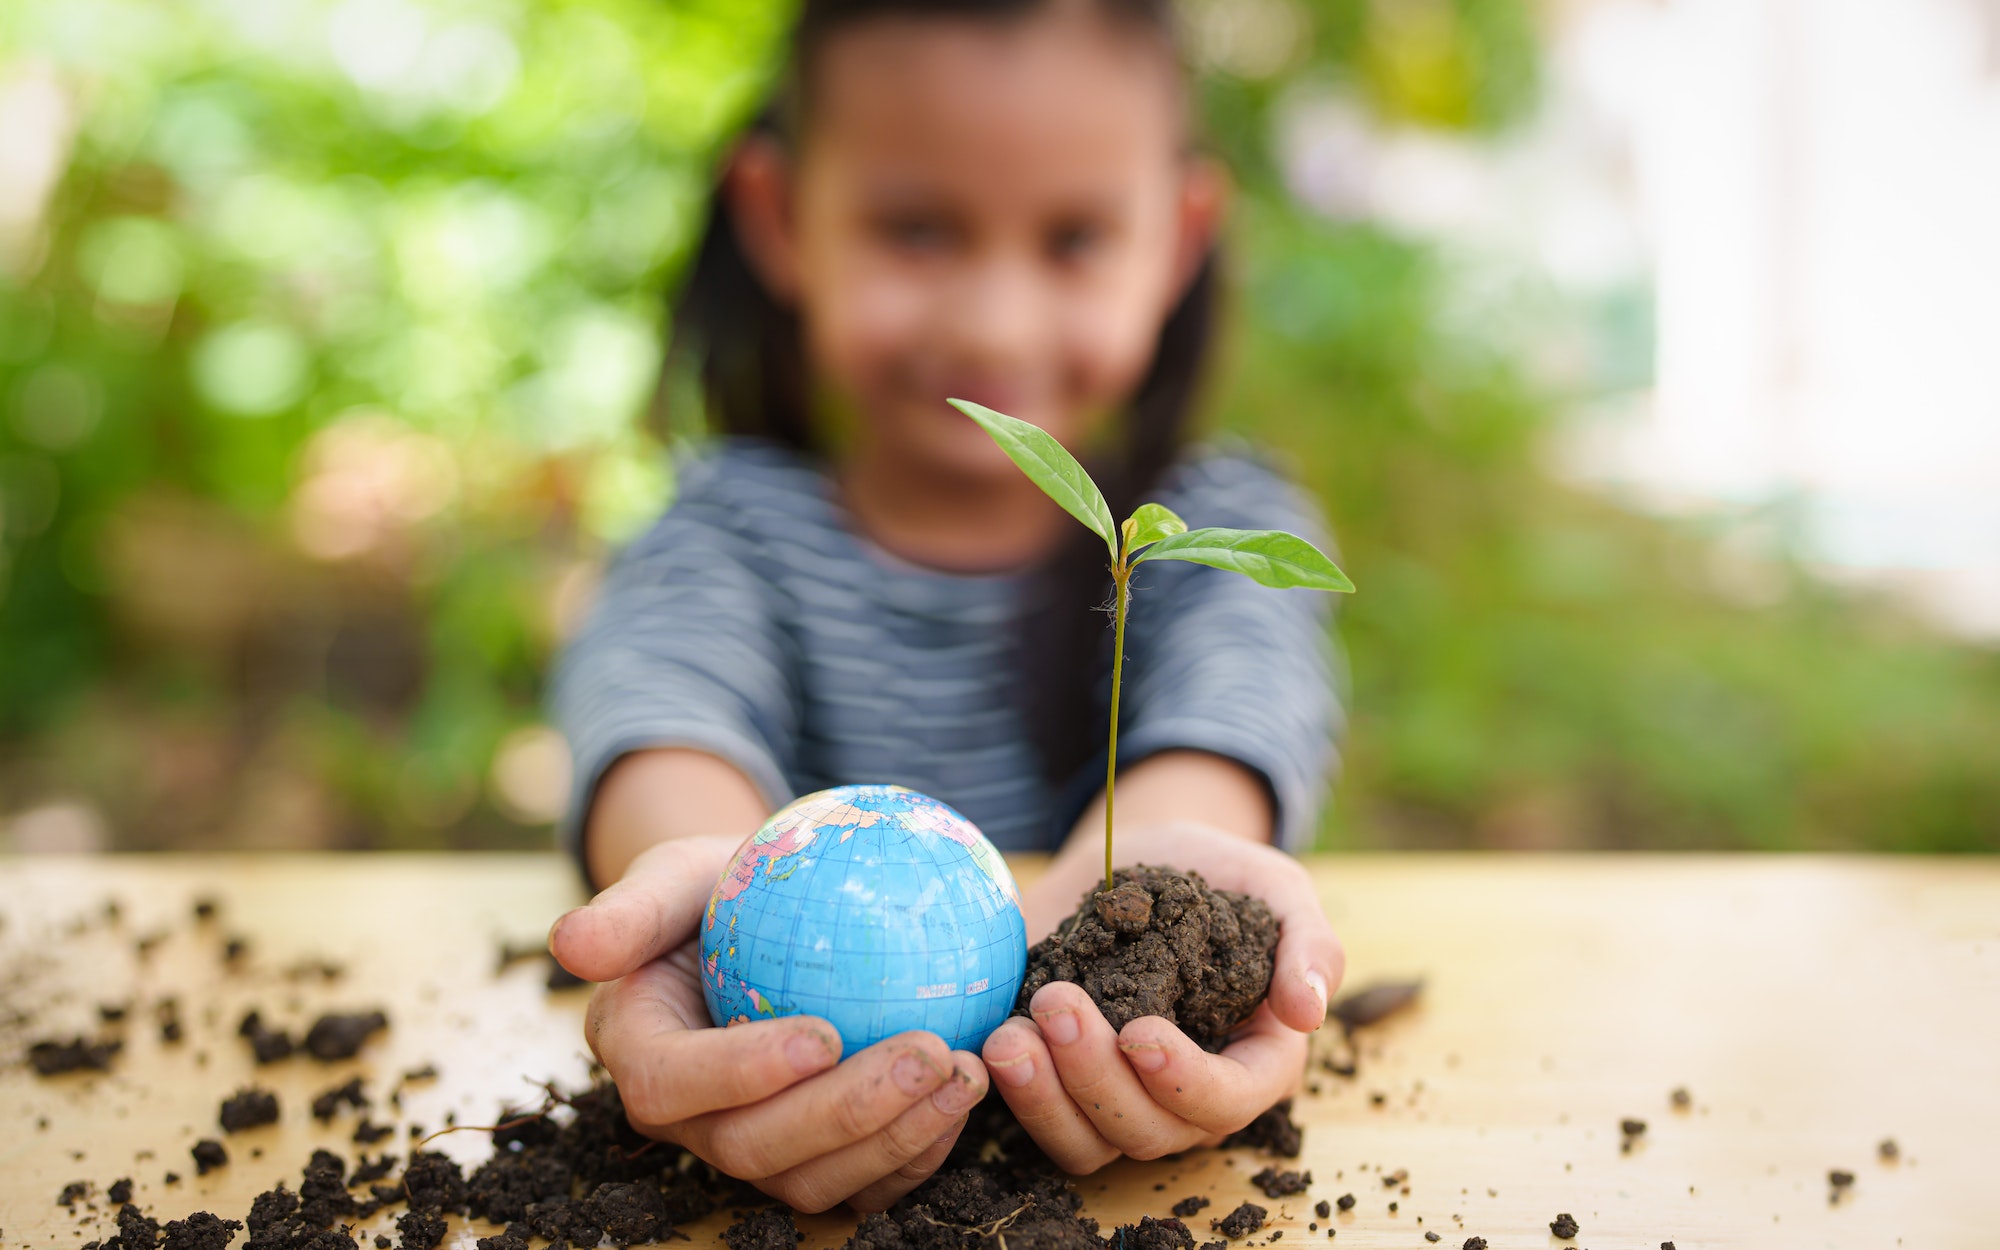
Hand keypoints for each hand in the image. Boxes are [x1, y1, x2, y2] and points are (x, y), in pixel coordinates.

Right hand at [549, 835, 989, 1211]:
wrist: (772, 920)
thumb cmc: (723, 883)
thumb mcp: (675, 871)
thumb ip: (632, 907)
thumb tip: (571, 943)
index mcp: (640, 1050)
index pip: (671, 1083)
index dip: (741, 1073)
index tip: (822, 1034)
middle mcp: (690, 1119)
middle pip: (753, 1148)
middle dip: (843, 1113)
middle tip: (926, 1052)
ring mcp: (754, 1146)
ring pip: (813, 1181)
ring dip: (895, 1138)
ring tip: (965, 1073)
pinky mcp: (816, 1159)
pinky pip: (864, 1181)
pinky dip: (918, 1153)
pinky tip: (970, 1097)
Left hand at [980, 821, 1342, 1171]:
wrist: (1136, 856)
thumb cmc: (1216, 873)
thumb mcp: (1274, 887)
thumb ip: (1309, 943)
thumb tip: (1308, 1011)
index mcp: (1253, 1060)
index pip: (1230, 1100)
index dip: (1185, 1080)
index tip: (1139, 1031)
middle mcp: (1185, 1095)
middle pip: (1150, 1129)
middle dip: (1098, 1078)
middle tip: (1056, 1002)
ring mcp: (1121, 1097)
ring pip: (1089, 1142)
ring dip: (1046, 1098)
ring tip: (1010, 1038)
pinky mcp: (1062, 1084)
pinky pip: (1040, 1121)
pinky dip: (1013, 1094)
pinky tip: (992, 1040)